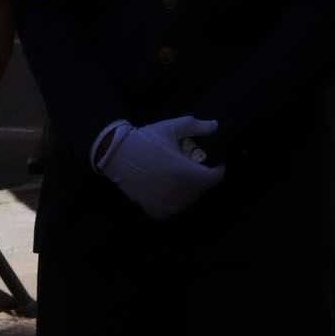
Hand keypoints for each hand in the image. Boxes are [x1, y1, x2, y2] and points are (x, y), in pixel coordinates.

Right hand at [93, 117, 225, 219]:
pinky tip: (170, 190)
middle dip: (203, 178)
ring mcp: (163, 202)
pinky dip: (174, 202)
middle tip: (196, 167)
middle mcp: (177, 191)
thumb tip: (215, 125)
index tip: (217, 163)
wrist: (116, 154)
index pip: (214, 179)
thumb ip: (197, 126)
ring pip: (187, 201)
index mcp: (185, 172)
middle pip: (201, 189)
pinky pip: (170, 210)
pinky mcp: (151, 208)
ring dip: (190, 190)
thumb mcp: (172, 127)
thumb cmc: (146, 140)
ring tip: (184, 178)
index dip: (218, 170)